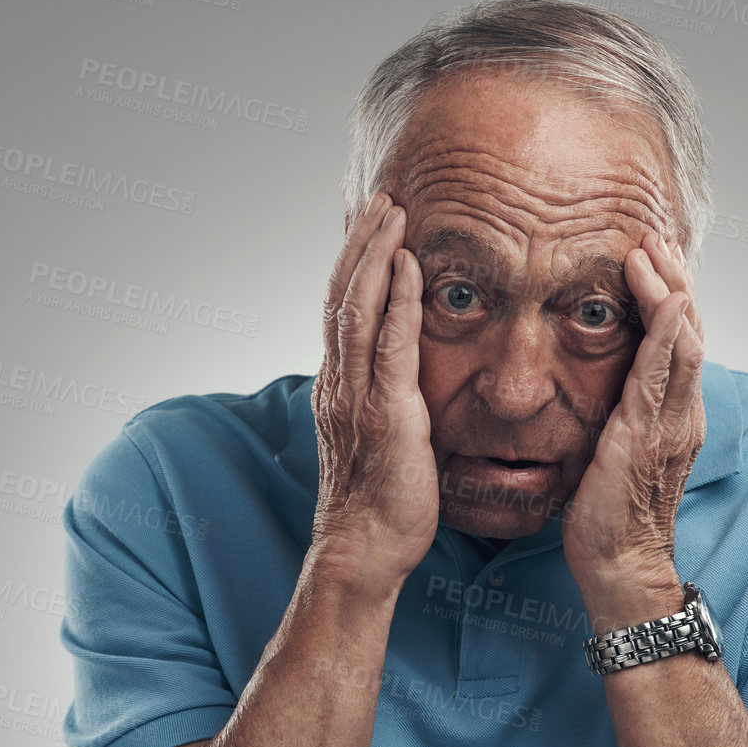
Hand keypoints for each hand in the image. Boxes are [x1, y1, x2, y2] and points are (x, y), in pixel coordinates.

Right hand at [310, 193, 436, 588]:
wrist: (364, 550)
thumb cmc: (378, 505)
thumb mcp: (378, 439)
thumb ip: (382, 400)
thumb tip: (398, 377)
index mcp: (338, 386)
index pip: (340, 308)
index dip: (354, 262)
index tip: (373, 223)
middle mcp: (339, 382)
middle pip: (341, 294)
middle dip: (361, 241)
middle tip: (382, 196)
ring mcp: (357, 396)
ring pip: (357, 308)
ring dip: (375, 254)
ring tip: (393, 211)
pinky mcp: (386, 414)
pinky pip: (388, 345)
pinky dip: (395, 301)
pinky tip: (408, 266)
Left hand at [561, 230, 706, 593]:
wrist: (618, 567)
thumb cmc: (607, 518)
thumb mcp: (611, 454)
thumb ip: (614, 417)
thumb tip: (595, 390)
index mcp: (673, 416)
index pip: (679, 341)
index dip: (669, 295)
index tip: (652, 256)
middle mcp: (682, 413)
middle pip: (690, 328)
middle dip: (674, 277)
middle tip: (655, 233)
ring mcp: (671, 422)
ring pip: (684, 339)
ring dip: (669, 288)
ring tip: (651, 247)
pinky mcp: (648, 433)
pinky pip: (663, 370)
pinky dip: (665, 328)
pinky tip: (661, 295)